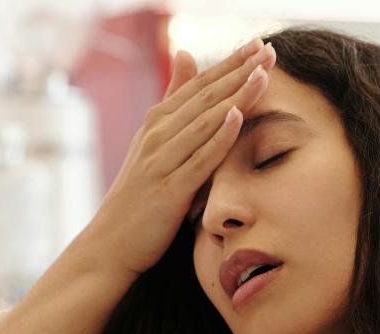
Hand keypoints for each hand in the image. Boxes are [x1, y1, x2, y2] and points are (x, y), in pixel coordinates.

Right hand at [77, 38, 276, 276]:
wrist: (110, 242)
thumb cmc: (138, 195)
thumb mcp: (153, 142)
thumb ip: (172, 101)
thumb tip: (186, 55)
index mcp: (157, 123)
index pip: (199, 85)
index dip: (229, 63)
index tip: (258, 44)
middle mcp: (157, 136)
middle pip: (205, 97)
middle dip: (238, 72)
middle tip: (269, 49)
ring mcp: (161, 162)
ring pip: (204, 122)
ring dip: (235, 97)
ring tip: (263, 74)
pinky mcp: (168, 190)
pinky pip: (199, 159)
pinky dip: (219, 137)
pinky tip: (238, 117)